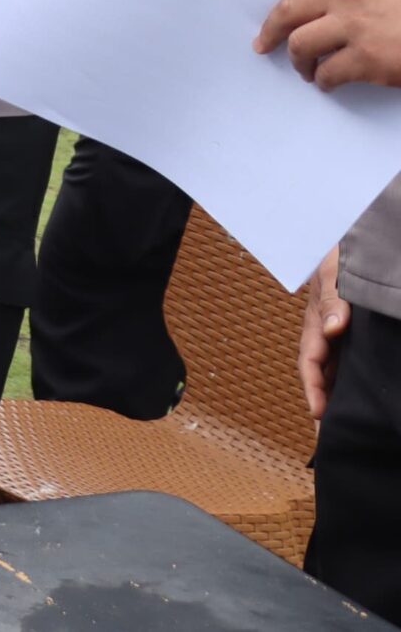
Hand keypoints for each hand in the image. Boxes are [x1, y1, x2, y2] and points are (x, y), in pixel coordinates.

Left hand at [255, 0, 400, 88]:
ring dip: (298, 60)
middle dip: (271, 30)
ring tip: (305, 69)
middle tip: (264, 45)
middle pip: (287, 10)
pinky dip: (323, 80)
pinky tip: (327, 83)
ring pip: (300, 44)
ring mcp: (355, 25)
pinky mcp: (367, 59)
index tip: (276, 15)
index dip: (284, 1)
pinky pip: (327, 72)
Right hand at [300, 247, 348, 419]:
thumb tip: (334, 329)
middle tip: (328, 434)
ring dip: (338, 393)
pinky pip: (352, 360)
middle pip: (322, 372)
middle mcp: (328, 331)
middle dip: (323, 401)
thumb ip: (332, 299)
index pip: (310, 360)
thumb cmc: (340, 254)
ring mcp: (342, 333)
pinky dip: (352, 379)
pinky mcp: (357, 333)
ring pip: (337, 369)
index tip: (320, 413)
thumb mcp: (334, 274)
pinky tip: (363, 393)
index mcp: (317, 322)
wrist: (354, 240)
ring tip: (345, 422)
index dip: (314, 388)